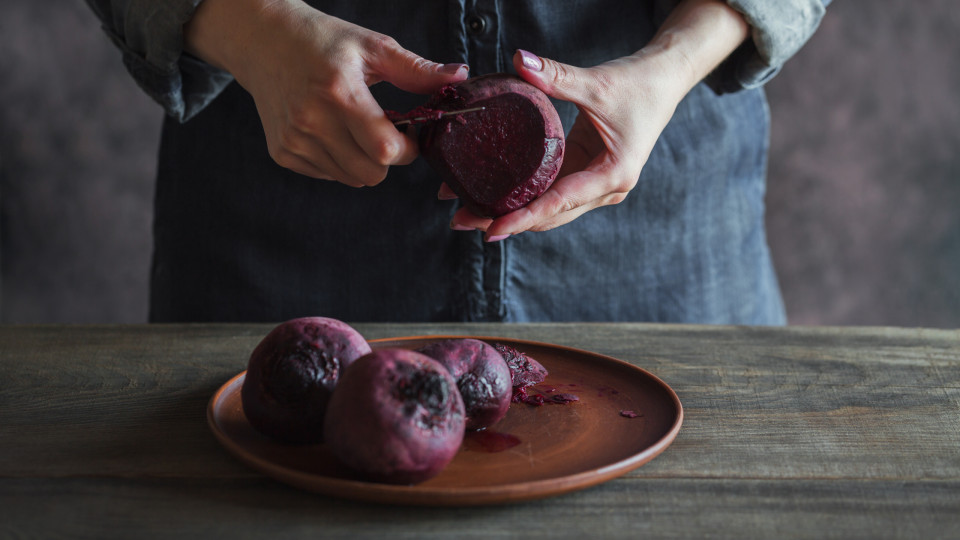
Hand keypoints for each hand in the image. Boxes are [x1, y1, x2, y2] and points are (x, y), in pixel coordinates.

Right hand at [185, 0, 468, 186]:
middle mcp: (311, 121)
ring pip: (351, 179)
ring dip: (364, 161)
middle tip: (385, 131)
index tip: (410, 131)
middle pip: (371, 174)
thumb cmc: (322, 41)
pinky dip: (340, 161)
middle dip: (388, 159)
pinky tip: (333, 131)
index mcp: (339, 92)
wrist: (263, 41)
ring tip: (356, 127)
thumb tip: (460, 77)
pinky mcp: (282, 152)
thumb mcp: (372, 47)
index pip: (385, 149)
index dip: (408, 148)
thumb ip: (417, 70)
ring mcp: (294, 140)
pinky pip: (329, 175)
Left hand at [448, 0, 747, 239]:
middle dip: (505, 220)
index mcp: (613, 175)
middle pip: (548, 215)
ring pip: (547, 209)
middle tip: (461, 220)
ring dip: (509, 211)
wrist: (662, 81)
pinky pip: (549, 192)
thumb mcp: (597, 83)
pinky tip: (489, 192)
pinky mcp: (584, 174)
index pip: (559, 204)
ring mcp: (594, 185)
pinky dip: (521, 195)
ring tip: (465, 211)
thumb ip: (556, 76)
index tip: (491, 229)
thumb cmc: (638, 86)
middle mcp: (605, 189)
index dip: (522, 218)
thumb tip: (519, 60)